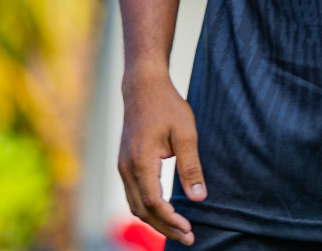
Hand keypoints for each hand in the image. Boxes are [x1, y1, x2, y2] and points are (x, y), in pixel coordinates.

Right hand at [119, 73, 205, 245]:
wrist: (143, 86)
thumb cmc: (167, 106)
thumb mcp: (185, 133)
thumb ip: (190, 166)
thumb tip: (199, 197)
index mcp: (140, 161)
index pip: (153, 202)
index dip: (170, 220)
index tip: (189, 229)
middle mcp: (126, 168)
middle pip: (142, 210)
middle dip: (165, 227)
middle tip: (189, 237)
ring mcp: (122, 167)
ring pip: (135, 206)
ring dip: (155, 221)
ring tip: (179, 230)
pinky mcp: (125, 164)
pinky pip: (133, 195)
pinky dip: (148, 209)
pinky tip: (164, 213)